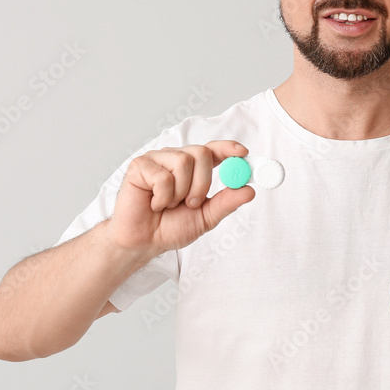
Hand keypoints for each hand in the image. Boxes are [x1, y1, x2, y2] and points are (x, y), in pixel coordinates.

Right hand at [107, 140, 254, 258]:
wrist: (143, 241)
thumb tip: (250, 190)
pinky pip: (162, 176)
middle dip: (202, 183)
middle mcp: (176, 158)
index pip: (213, 150)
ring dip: (180, 192)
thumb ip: (226, 203)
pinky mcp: (140, 165)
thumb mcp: (205, 217)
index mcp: (193, 168)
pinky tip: (154, 204)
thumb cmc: (170, 227)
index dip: (228, 148)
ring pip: (183, 162)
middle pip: (201, 153)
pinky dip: (162, 198)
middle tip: (192, 203)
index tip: (243, 153)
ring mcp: (157, 160)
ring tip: (168, 205)